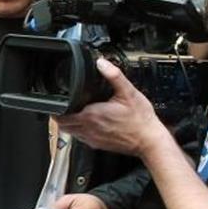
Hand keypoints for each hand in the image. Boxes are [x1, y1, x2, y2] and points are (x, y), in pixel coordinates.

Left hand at [54, 58, 169, 158]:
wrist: (149, 141)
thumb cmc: (141, 120)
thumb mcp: (128, 92)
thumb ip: (113, 75)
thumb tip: (101, 63)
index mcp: (92, 115)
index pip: (63, 114)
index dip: (57, 107)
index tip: (60, 98)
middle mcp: (89, 129)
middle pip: (63, 125)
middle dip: (60, 114)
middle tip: (64, 104)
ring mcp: (93, 139)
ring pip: (71, 132)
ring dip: (69, 123)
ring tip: (73, 112)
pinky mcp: (98, 145)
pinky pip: (81, 138)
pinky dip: (78, 130)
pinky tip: (87, 122)